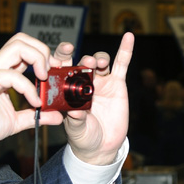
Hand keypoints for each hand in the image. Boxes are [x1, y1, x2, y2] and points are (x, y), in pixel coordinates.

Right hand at [0, 33, 66, 147]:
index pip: (24, 48)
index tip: (56, 70)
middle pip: (21, 39)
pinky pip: (12, 75)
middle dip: (42, 50)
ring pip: (17, 46)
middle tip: (50, 71)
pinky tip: (34, 102)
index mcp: (3, 71)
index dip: (43, 54)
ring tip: (43, 78)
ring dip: (37, 58)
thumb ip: (35, 116)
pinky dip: (28, 87)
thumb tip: (56, 116)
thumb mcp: (16, 121)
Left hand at [63, 32, 133, 164]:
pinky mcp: (117, 84)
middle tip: (70, 49)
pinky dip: (125, 51)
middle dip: (73, 54)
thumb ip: (75, 121)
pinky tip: (128, 37)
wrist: (102, 146)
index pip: (59, 70)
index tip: (55, 59)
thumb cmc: (83, 137)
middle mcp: (82, 81)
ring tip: (97, 62)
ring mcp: (100, 81)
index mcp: (66, 89)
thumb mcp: (76, 130)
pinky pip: (122, 65)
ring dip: (96, 58)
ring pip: (98, 62)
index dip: (56, 62)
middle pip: (78, 61)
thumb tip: (75, 112)